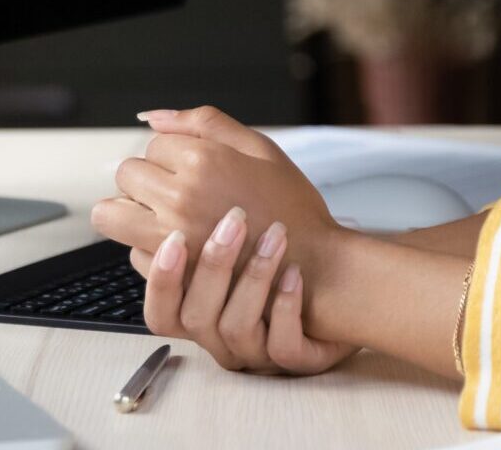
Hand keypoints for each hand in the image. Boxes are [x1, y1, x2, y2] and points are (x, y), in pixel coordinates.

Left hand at [91, 107, 344, 283]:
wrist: (312, 266)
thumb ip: (205, 122)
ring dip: (129, 212)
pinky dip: (147, 249)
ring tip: (160, 217)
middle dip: (146, 178)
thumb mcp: (260, 148)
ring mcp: (171, 237)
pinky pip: (131, 254)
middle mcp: (180, 197)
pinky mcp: (171, 274)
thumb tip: (153, 116)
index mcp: (203, 161)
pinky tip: (179, 249)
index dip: (173, 153)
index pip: (154, 142)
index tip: (196, 168)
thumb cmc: (292, 209)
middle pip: (126, 174)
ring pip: (110, 215)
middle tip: (175, 191)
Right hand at [137, 208, 355, 375]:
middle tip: (236, 219)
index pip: (159, 308)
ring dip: (254, 279)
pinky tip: (295, 274)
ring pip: (237, 329)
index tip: (177, 235)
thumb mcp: (242, 218)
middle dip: (211, 266)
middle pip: (193, 317)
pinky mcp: (297, 359)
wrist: (341, 281)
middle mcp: (222, 334)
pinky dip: (287, 308)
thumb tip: (166, 142)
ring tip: (277, 234)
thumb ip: (203, 189)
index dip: (161, 279)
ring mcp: (258, 349)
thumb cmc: (284, 244)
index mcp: (201, 306)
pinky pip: (283, 346)